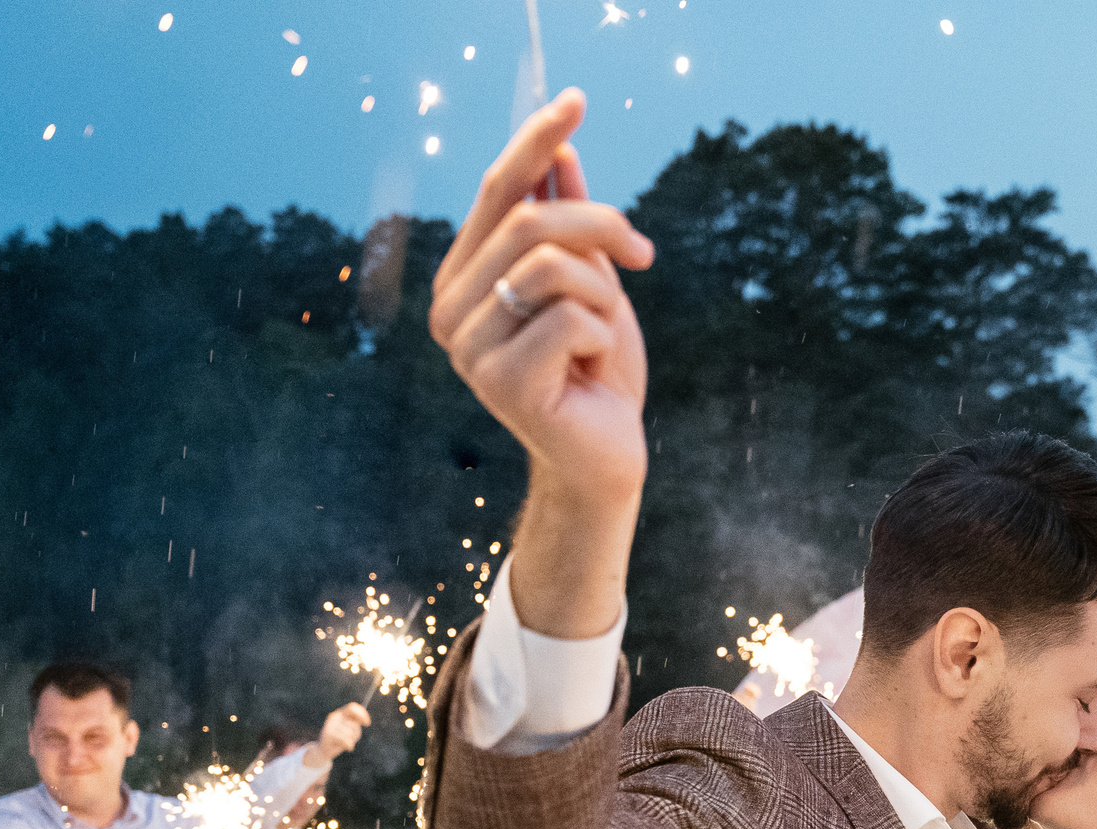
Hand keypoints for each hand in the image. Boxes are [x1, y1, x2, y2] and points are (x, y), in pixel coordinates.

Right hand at [315, 702, 370, 761]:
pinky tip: (345, 747)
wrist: (323, 750)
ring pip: (351, 733)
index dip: (362, 714)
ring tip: (345, 743)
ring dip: (352, 741)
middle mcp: (334, 716)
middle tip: (351, 739)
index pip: (352, 707)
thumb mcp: (350, 730)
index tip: (367, 724)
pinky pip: (346, 740)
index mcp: (340, 713)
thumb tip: (366, 722)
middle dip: (356, 734)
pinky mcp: (328, 734)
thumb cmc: (340, 740)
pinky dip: (348, 745)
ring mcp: (330, 724)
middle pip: (354, 723)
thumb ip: (356, 724)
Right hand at [429, 91, 654, 641]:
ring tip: (606, 332)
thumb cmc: (596, 373)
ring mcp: (468, 348)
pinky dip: (602, 336)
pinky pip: (570, 318)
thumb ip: (569, 221)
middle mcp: (452, 308)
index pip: (499, 192)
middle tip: (645, 253)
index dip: (536, 140)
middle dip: (603, 225)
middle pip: (530, 222)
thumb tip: (560, 150)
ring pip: (552, 266)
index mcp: (466, 277)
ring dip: (604, 294)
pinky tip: (592, 371)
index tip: (577, 100)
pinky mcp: (499, 382)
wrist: (606, 460)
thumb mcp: (593, 283)